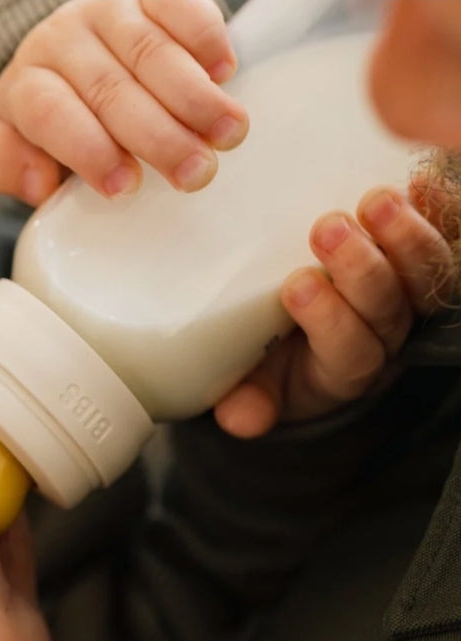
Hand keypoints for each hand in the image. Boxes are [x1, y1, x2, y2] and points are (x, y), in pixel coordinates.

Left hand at [0, 0, 247, 205]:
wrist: (64, 52)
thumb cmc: (52, 115)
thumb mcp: (14, 146)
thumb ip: (10, 167)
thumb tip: (39, 183)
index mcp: (27, 85)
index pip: (52, 114)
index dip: (89, 151)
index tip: (125, 186)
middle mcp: (64, 41)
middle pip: (110, 88)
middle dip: (158, 135)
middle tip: (194, 173)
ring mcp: (108, 12)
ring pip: (151, 51)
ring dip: (195, 96)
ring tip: (228, 133)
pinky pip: (180, 6)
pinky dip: (206, 39)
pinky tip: (225, 73)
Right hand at [213, 181, 457, 437]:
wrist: (308, 343)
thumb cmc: (275, 362)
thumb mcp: (254, 389)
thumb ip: (247, 403)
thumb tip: (238, 420)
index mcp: (342, 372)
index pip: (348, 351)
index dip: (328, 320)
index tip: (295, 286)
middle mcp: (385, 337)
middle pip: (390, 307)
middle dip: (362, 269)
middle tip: (328, 229)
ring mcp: (409, 299)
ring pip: (425, 275)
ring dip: (405, 236)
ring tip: (376, 201)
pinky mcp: (419, 264)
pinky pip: (443, 237)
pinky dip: (436, 211)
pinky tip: (418, 183)